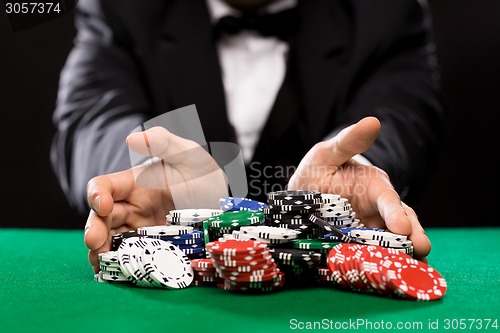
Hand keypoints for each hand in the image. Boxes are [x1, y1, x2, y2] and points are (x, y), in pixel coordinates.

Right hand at [84, 127, 227, 271]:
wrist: (222, 203)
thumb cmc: (201, 174)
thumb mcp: (188, 155)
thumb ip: (164, 143)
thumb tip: (132, 139)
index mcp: (134, 184)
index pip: (104, 187)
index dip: (97, 194)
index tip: (104, 204)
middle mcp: (131, 208)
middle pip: (101, 218)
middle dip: (94, 229)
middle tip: (95, 242)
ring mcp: (140, 231)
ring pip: (110, 241)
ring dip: (102, 252)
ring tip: (102, 263)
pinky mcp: (152, 249)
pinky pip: (130, 258)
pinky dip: (119, 266)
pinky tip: (117, 273)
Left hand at [288, 117, 430, 260]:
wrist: (305, 193)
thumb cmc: (319, 169)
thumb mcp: (327, 153)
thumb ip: (349, 142)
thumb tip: (373, 121)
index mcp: (374, 186)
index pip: (388, 200)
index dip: (395, 213)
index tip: (402, 228)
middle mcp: (378, 209)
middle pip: (400, 225)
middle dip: (410, 238)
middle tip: (419, 252)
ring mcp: (370, 228)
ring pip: (391, 242)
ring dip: (399, 255)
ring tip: (406, 271)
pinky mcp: (360, 244)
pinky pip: (373, 254)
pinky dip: (381, 262)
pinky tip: (383, 274)